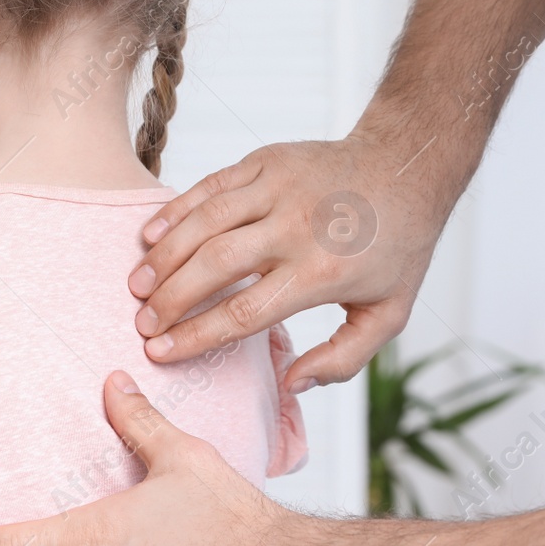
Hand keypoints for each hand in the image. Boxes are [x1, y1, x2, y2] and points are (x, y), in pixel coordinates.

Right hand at [130, 135, 436, 390]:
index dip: (196, 336)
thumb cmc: (396, 246)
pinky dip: (176, 211)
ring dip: (164, 257)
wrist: (407, 165)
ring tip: (137, 287)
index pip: (244, 312)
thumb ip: (343, 359)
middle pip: (214, 267)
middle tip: (142, 323)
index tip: (160, 352)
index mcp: (322, 271)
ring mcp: (278, 188)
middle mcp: (296, 227)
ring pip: (204, 223)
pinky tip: (151, 237)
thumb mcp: (388, 314)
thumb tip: (292, 384)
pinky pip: (210, 187)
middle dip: (170, 299)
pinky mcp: (266, 161)